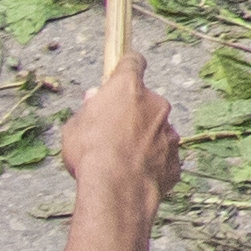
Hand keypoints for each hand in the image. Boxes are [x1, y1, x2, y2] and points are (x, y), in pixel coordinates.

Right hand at [63, 67, 177, 216]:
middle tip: (110, 132)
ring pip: (156, 129)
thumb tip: (94, 98)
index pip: (132, 63)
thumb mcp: (74, 127)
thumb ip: (88, 110)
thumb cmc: (90, 153)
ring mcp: (169, 130)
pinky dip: (151, 161)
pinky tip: (132, 175)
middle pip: (145, 101)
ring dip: (142, 138)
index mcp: (128, 89)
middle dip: (131, 112)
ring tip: (119, 159)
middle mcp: (156, 104)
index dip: (126, 66)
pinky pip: (162, 155)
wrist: (118, 187)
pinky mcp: (176, 157)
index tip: (124, 69)